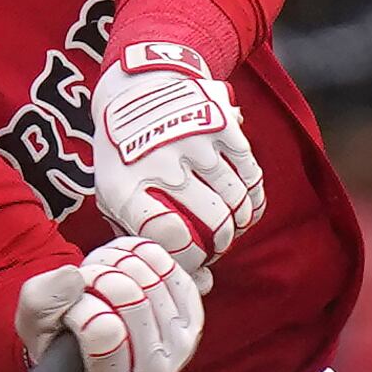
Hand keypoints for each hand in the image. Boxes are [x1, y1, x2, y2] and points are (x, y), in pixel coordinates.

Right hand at [13, 238, 203, 371]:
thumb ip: (41, 304)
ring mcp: (180, 341)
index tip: (72, 314)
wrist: (99, 340)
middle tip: (84, 285)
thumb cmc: (63, 339)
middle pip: (128, 294)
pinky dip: (135, 253)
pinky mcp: (192, 311)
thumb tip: (74, 276)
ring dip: (112, 262)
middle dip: (95, 277)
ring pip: (146, 274)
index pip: (105, 332)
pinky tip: (120, 266)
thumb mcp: (34, 329)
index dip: (81, 310)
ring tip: (98, 276)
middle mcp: (155, 371)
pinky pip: (165, 262)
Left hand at [89, 42, 264, 293]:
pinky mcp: (222, 126)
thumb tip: (205, 284)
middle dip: (220, 246)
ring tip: (228, 226)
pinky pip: (252, 178)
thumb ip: (154, 243)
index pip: (167, 240)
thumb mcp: (118, 198)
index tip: (190, 258)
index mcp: (124, 185)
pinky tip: (246, 207)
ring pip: (237, 204)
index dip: (187, 259)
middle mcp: (159, 161)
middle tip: (215, 246)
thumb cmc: (126, 157)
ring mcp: (193, 141)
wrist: (136, 87)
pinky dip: (254, 201)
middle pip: (212, 225)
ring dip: (238, 224)